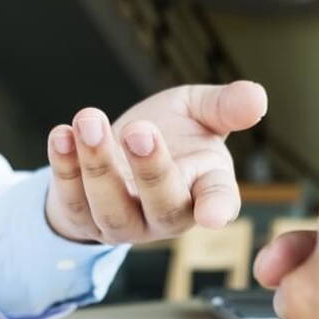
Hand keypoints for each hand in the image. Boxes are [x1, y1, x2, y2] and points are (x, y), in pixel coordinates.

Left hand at [44, 81, 267, 243]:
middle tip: (139, 130)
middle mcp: (165, 213)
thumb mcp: (198, 112)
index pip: (218, 201)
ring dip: (99, 166)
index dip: (218, 208)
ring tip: (89, 120)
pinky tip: (61, 134)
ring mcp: (123, 221)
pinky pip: (71, 200)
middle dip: (150, 170)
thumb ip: (225, 106)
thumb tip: (256, 97)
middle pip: (163, 206)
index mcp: (204, 187)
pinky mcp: (82, 217)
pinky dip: (63, 167)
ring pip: (111, 208)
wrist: (115, 151)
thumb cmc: (167, 134)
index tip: (213, 215)